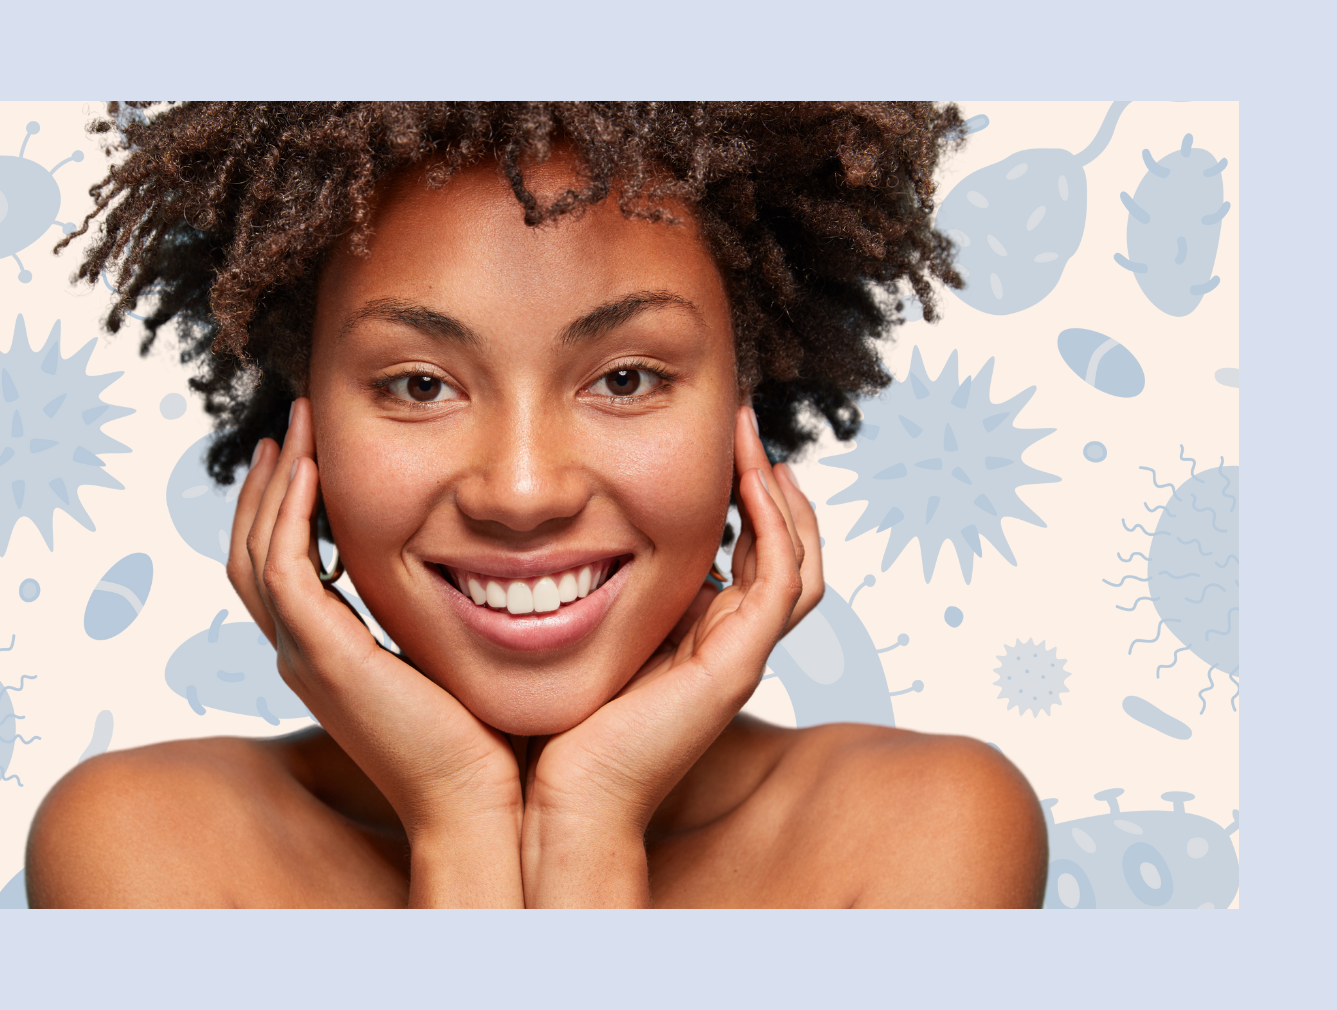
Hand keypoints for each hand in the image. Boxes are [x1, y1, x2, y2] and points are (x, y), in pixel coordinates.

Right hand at [226, 398, 523, 906]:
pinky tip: (312, 467)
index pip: (277, 568)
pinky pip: (284, 568)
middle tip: (290, 424)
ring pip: (255, 552)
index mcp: (324, 657)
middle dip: (266, 485)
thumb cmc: (479, 740)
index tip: (307, 453)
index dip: (282, 509)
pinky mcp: (322, 656)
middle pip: (249, 552)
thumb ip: (436, 613)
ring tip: (295, 428)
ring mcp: (303, 657)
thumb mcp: (446, 657)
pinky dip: (289, 513)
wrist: (477, 804)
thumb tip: (474, 565)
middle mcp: (301, 655)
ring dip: (273, 483)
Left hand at [519, 405, 823, 906]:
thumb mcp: (572, 628)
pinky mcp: (739, 662)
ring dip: (778, 488)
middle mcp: (726, 639)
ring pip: (796, 555)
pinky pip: (782, 577)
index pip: (743, 548)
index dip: (737, 491)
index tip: (707, 431)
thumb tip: (542, 523)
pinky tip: (751, 476)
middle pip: (782, 545)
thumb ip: (584, 583)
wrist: (561, 798)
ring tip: (749, 433)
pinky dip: (775, 521)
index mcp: (695, 631)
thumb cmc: (554, 721)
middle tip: (741, 419)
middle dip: (767, 478)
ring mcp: (740, 651)